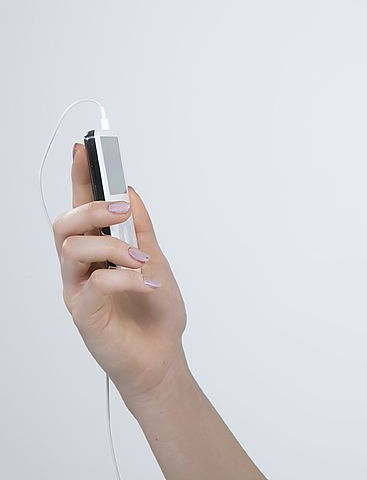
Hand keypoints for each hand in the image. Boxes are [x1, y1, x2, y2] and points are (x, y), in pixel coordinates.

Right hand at [52, 142, 188, 400]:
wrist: (162, 357)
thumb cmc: (156, 313)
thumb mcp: (156, 260)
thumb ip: (141, 229)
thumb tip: (131, 192)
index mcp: (100, 249)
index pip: (83, 206)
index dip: (80, 177)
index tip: (84, 148)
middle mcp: (82, 265)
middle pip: (65, 223)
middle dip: (93, 207)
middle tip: (124, 209)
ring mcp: (78, 287)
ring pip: (72, 247)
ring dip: (112, 245)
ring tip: (141, 260)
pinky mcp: (82, 310)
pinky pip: (93, 280)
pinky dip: (124, 276)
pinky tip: (145, 283)